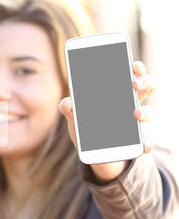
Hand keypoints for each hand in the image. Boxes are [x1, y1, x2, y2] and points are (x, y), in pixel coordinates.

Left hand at [58, 61, 155, 183]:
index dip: (136, 68)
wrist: (91, 152)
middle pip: (147, 86)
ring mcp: (138, 122)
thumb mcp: (74, 115)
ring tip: (135, 114)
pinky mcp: (140, 140)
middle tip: (133, 84)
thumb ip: (67, 107)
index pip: (131, 73)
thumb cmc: (85, 126)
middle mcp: (132, 103)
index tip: (133, 66)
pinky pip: (148, 140)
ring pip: (150, 112)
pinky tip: (143, 144)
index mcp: (117, 92)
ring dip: (145, 112)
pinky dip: (147, 142)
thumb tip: (68, 102)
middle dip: (144, 81)